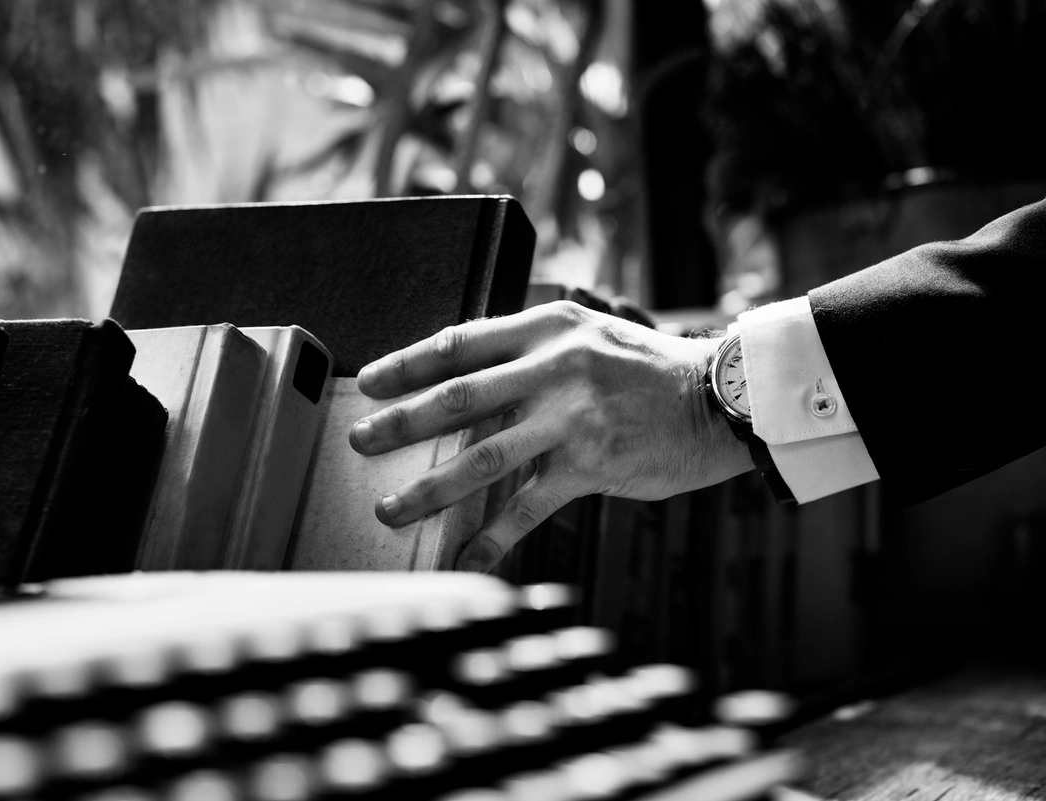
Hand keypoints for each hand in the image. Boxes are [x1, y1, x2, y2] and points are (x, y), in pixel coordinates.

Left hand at [350, 301, 754, 572]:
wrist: (718, 399)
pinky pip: (528, 506)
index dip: (408, 363)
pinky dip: (493, 538)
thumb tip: (464, 378)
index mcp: (547, 329)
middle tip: (360, 441)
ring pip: (482, 457)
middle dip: (401, 423)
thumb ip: (531, 351)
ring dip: (430, 488)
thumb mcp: (587, 336)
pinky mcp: (592, 465)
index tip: (371, 381)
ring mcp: (572, 418)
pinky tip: (466, 559)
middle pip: (458, 397)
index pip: (461, 343)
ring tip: (390, 509)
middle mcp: (555, 368)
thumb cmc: (646, 371)